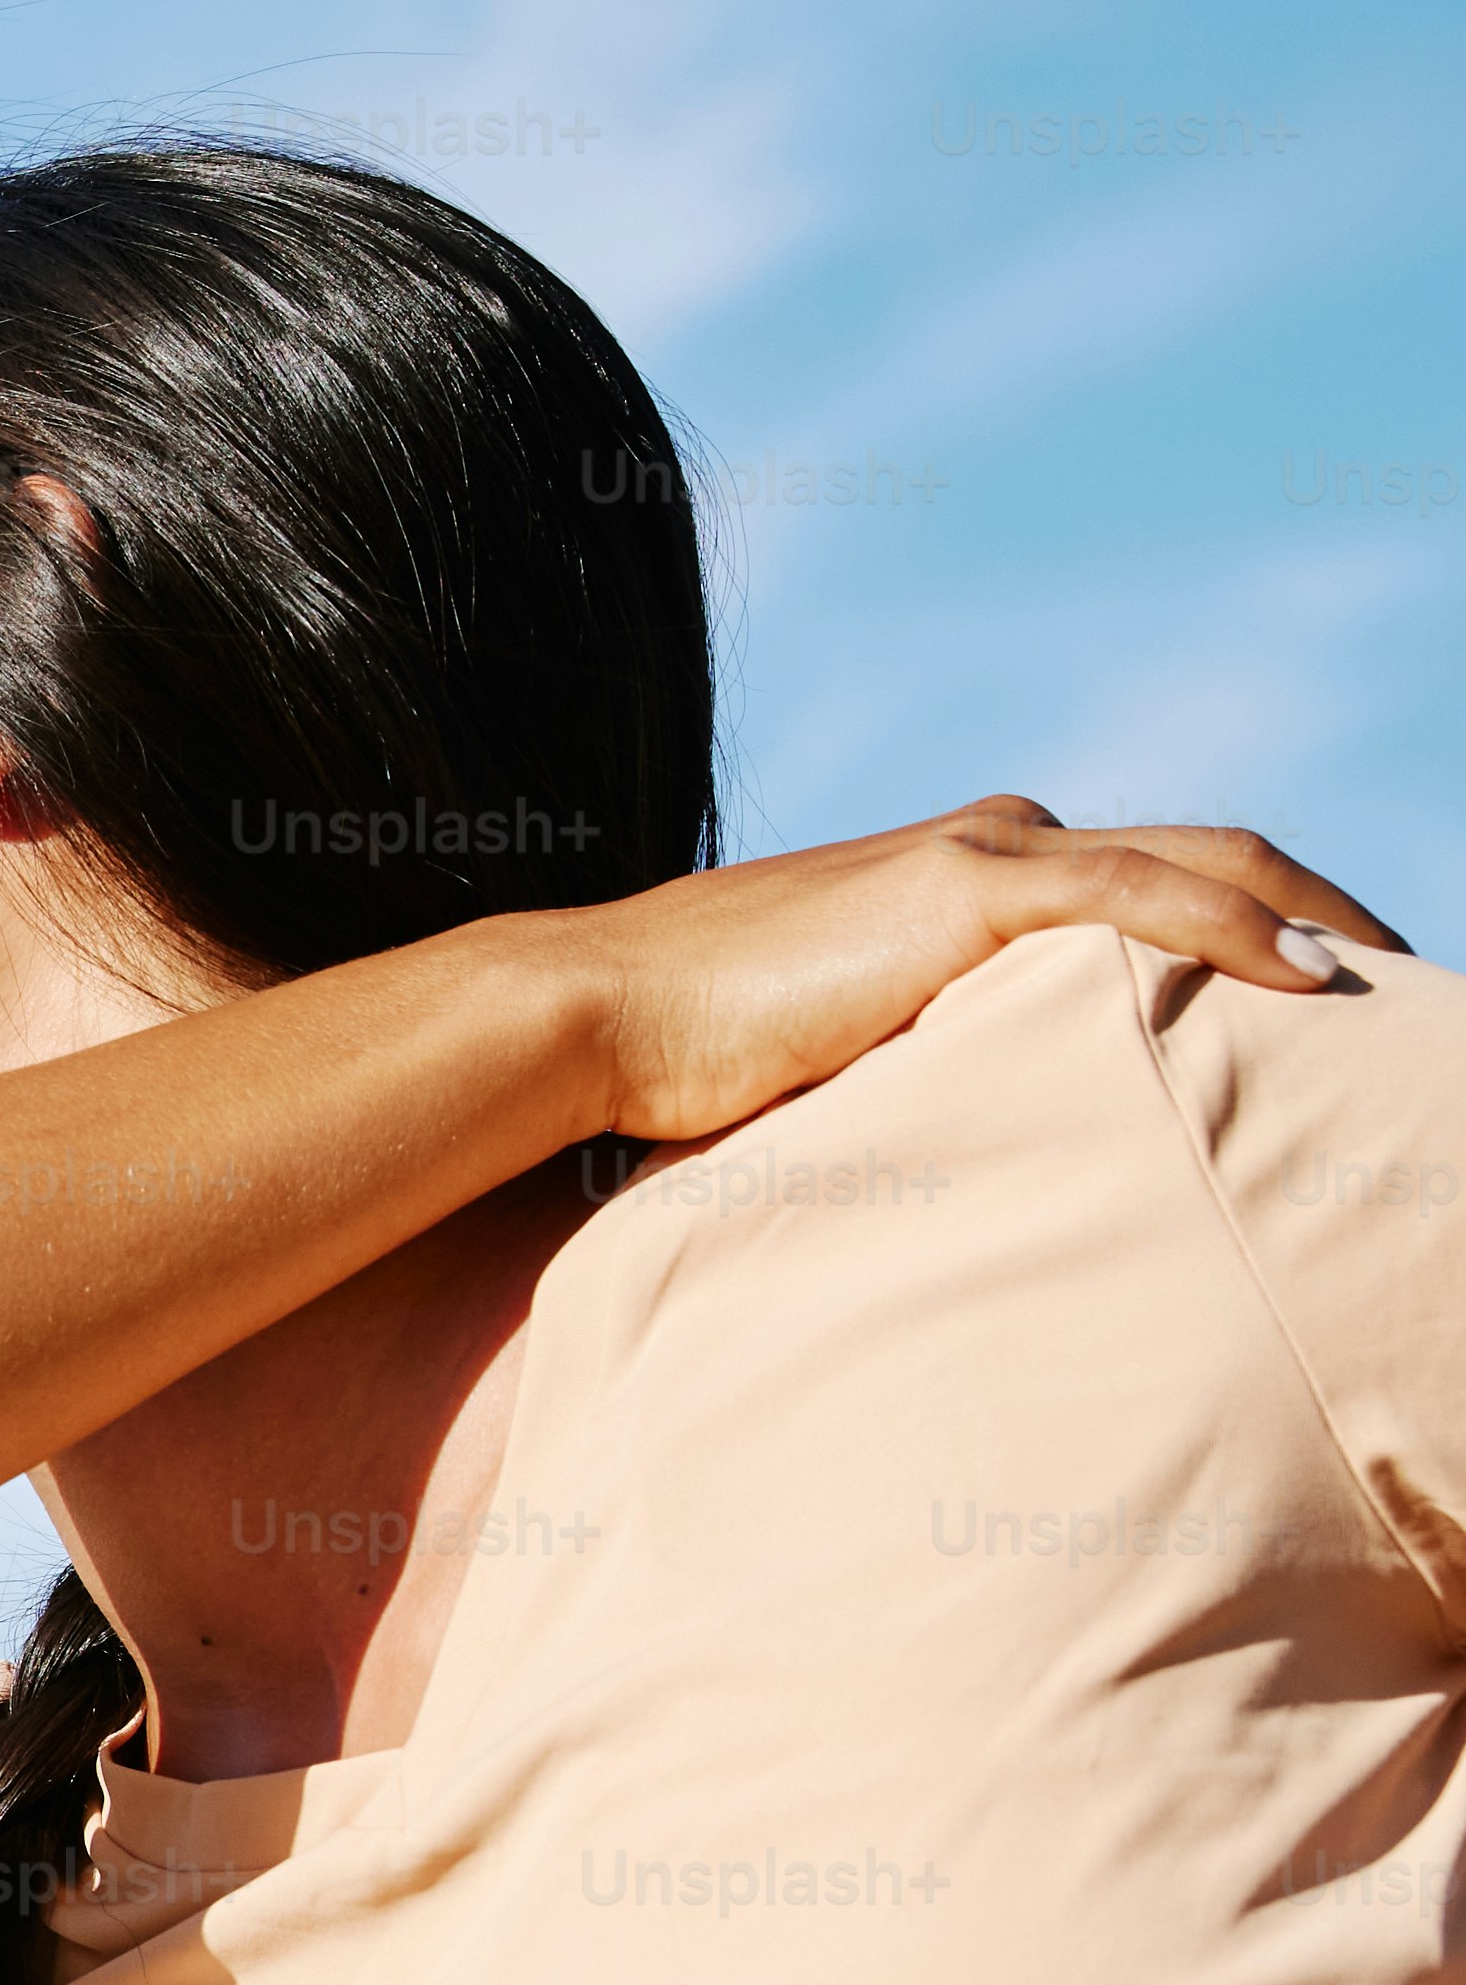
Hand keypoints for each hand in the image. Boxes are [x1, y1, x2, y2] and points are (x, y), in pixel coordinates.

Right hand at [535, 800, 1397, 1144]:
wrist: (599, 1013)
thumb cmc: (689, 1052)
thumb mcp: (840, 1047)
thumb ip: (921, 1056)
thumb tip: (970, 1146)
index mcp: (968, 868)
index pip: (1155, 875)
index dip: (1255, 921)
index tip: (1322, 996)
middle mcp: (994, 838)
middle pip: (1214, 849)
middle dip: (1324, 907)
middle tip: (1404, 986)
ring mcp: (983, 851)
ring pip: (1205, 856)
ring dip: (1316, 914)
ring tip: (1392, 982)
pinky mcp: (962, 886)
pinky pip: (1144, 892)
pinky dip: (1239, 923)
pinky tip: (1312, 977)